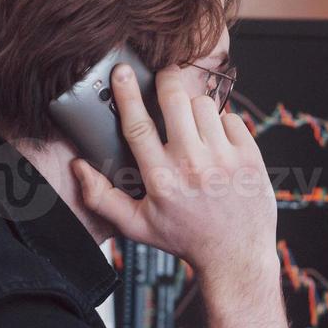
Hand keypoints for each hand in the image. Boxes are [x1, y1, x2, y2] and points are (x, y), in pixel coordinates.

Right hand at [72, 65, 276, 280]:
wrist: (235, 255)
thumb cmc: (186, 238)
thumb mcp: (138, 226)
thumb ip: (102, 198)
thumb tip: (78, 168)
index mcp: (161, 179)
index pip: (138, 124)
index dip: (127, 93)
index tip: (122, 72)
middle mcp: (192, 165)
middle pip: (174, 100)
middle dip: (167, 82)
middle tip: (164, 81)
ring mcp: (224, 159)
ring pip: (203, 104)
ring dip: (194, 107)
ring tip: (191, 126)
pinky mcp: (249, 156)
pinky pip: (230, 117)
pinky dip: (221, 123)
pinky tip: (216, 142)